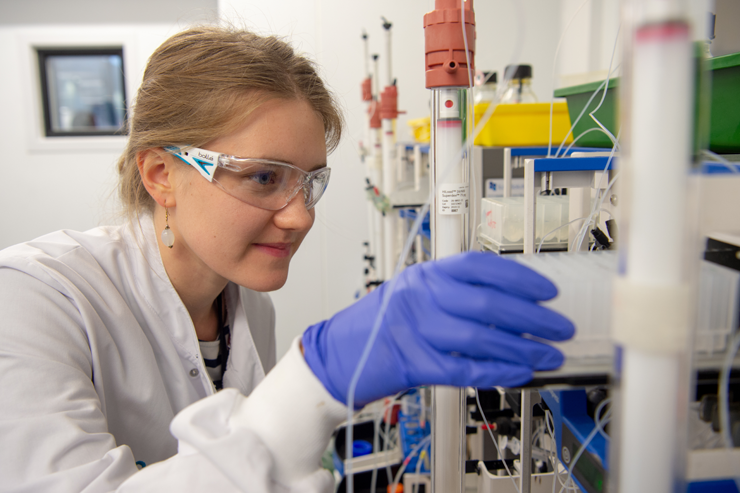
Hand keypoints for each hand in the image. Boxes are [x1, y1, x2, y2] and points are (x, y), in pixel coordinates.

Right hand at [302, 251, 574, 407]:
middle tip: (559, 327)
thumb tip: (512, 306)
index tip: (547, 291)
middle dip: (532, 317)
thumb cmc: (380, 326)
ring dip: (522, 349)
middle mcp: (420, 297)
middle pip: (487, 304)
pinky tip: (519, 374)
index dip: (520, 278)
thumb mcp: (415, 295)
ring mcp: (414, 330)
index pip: (480, 267)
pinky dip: (496, 372)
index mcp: (425, 275)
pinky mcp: (412, 364)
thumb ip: (455, 295)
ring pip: (480, 339)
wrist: (338, 355)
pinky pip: (464, 369)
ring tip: (549, 355)